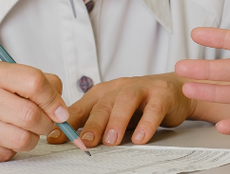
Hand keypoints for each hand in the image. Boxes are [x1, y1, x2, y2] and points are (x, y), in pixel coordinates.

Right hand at [0, 61, 67, 161]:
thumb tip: (61, 107)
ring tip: (20, 131)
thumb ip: (37, 84)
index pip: (34, 82)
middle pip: (31, 114)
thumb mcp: (3, 79)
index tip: (60, 111)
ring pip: (23, 138)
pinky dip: (11, 149)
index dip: (53, 99)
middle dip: (45, 124)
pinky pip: (8, 153)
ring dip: (31, 139)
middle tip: (42, 123)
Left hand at [47, 73, 194, 147]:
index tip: (55, 138)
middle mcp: (119, 88)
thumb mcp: (112, 111)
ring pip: (125, 102)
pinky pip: (153, 108)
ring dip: (117, 121)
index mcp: (103, 92)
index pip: (82, 107)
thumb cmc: (138, 103)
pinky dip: (147, 123)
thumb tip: (63, 138)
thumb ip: (92, 121)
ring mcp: (141, 89)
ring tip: (111, 140)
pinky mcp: (161, 94)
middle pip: (103, 104)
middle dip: (92, 124)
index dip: (68, 122)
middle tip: (85, 142)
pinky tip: (141, 137)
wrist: (173, 89)